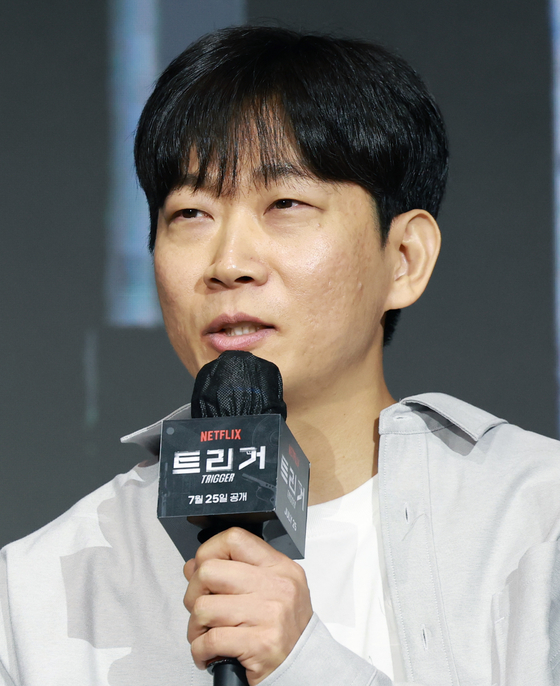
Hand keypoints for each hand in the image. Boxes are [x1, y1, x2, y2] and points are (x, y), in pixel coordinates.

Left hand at [184, 527, 312, 684]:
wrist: (306, 664)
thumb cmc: (286, 627)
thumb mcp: (270, 589)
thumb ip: (235, 572)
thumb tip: (194, 566)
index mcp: (279, 567)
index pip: (234, 539)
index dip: (208, 551)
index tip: (202, 568)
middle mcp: (276, 586)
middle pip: (209, 572)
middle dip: (193, 593)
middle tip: (200, 608)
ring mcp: (269, 614)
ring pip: (203, 608)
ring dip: (195, 627)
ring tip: (205, 634)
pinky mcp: (260, 644)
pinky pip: (210, 640)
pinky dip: (200, 650)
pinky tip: (208, 652)